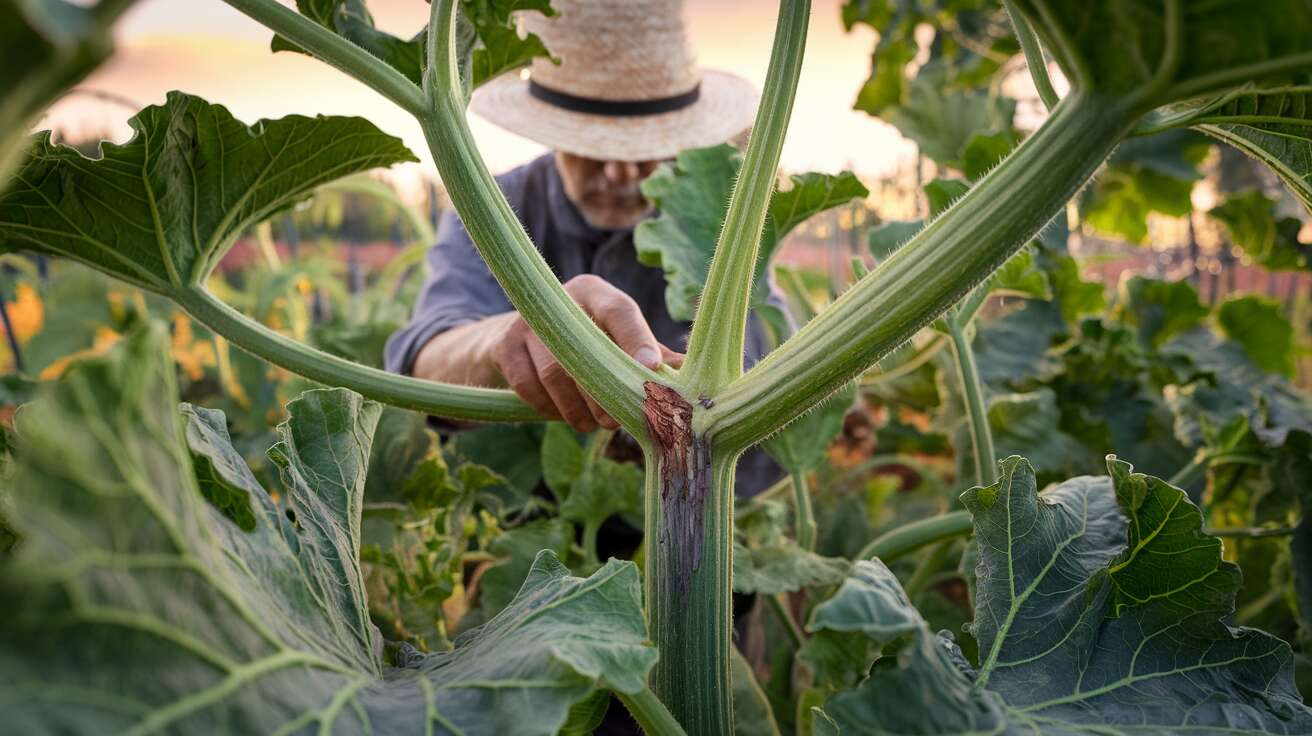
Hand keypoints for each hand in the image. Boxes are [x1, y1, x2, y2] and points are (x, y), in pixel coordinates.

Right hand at [489, 275, 682, 430]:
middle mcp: (558, 299)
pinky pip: (528, 386)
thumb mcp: (618, 342)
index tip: (650, 369)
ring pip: (555, 372)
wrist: (520, 344)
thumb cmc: (586, 343)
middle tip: (618, 421)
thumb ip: (653, 357)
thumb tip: (698, 384)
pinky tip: (564, 415)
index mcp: (595, 292)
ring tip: (593, 425)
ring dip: (577, 408)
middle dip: (604, 391)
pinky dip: (549, 408)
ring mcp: (526, 321)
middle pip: (584, 349)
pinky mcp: (504, 346)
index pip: (619, 310)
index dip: (636, 338)